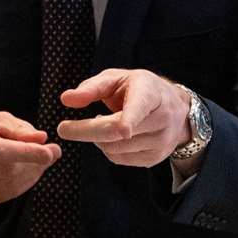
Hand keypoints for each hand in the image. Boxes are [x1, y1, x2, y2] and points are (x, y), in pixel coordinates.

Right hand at [0, 112, 60, 207]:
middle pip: (9, 170)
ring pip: (11, 185)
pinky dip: (23, 184)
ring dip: (32, 174)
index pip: (1, 151)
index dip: (28, 153)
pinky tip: (25, 171)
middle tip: (51, 152)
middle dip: (35, 163)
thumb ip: (19, 129)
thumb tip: (41, 139)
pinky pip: (7, 195)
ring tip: (38, 160)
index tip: (50, 152)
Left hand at [56, 69, 192, 167]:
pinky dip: (107, 148)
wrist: (174, 109)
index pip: (140, 108)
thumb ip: (91, 87)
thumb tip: (66, 99)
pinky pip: (119, 159)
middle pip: (118, 133)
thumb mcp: (117, 78)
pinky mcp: (155, 158)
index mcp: (151, 93)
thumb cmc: (139, 89)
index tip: (123, 129)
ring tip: (100, 122)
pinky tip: (112, 135)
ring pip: (116, 148)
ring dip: (97, 139)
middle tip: (63, 129)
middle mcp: (161, 119)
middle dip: (86, 131)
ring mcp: (160, 142)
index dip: (131, 119)